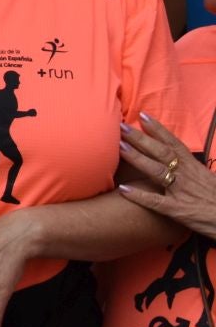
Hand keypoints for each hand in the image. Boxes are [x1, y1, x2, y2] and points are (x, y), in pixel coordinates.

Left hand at [119, 113, 215, 239]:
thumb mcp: (209, 180)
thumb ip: (193, 169)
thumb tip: (180, 159)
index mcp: (195, 168)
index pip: (175, 144)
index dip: (159, 129)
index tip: (143, 116)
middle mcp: (187, 176)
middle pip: (162, 153)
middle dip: (142, 139)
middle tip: (122, 127)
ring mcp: (181, 192)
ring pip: (157, 172)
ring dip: (138, 159)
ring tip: (120, 148)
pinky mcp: (178, 210)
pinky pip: (156, 202)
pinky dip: (140, 196)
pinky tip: (123, 190)